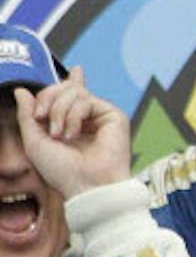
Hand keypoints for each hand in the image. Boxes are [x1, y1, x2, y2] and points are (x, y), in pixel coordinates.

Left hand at [15, 81, 130, 198]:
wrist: (85, 185)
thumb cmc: (61, 172)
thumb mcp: (33, 141)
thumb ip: (27, 115)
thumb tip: (22, 90)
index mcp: (71, 124)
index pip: (71, 95)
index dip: (72, 81)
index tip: (77, 71)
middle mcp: (87, 118)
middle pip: (64, 88)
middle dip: (47, 100)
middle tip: (42, 120)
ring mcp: (100, 116)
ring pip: (73, 91)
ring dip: (58, 111)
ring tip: (60, 135)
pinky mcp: (113, 116)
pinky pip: (85, 99)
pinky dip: (72, 116)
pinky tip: (72, 134)